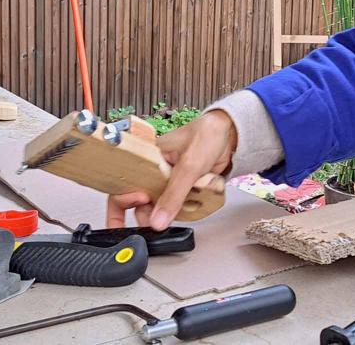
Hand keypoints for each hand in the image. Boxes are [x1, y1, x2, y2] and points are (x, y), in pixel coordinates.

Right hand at [105, 110, 236, 229]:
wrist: (231, 134)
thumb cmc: (207, 135)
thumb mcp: (189, 166)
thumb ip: (173, 195)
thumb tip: (157, 220)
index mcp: (148, 160)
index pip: (125, 185)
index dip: (123, 204)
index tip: (133, 216)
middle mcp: (156, 172)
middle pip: (142, 202)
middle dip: (151, 213)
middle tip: (160, 220)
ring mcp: (170, 182)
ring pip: (163, 207)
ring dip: (175, 210)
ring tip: (189, 201)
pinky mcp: (184, 189)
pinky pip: (180, 206)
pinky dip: (188, 208)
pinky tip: (198, 201)